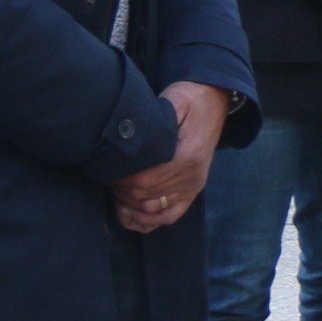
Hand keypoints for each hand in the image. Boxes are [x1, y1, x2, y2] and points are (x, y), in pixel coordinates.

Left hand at [111, 80, 229, 232]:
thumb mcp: (173, 101)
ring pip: (155, 212)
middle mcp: (192, 177)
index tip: (106, 171)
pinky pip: (170, 217)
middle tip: (106, 178)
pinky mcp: (192, 191)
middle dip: (121, 192)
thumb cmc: (190, 99)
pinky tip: (128, 215)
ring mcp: (193, 186)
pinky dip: (147, 221)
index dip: (121, 181)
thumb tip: (126, 137)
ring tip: (115, 196)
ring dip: (131, 208)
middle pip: (146, 198)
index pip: (145, 181)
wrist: (215, 101)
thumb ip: (154, 120)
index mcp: (187, 156)